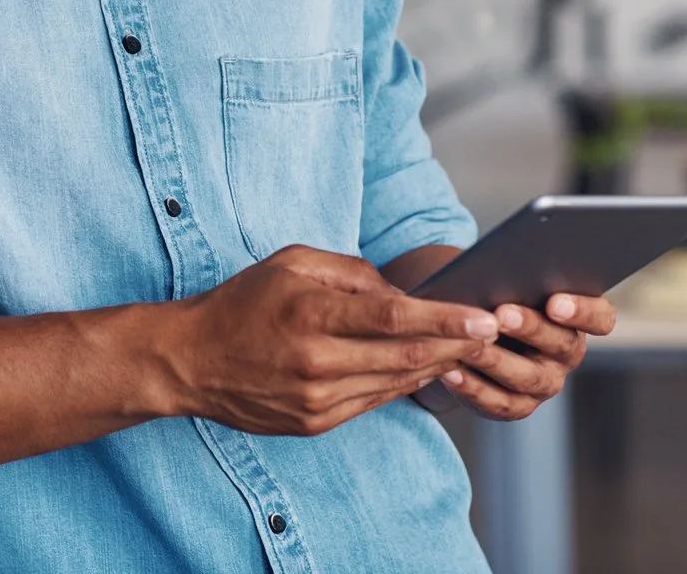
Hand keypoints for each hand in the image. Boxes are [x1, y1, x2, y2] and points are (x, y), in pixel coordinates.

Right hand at [159, 244, 499, 435]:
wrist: (191, 361)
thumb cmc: (244, 302)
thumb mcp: (292, 262)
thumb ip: (351, 271)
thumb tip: (401, 292)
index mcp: (310, 314)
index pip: (393, 318)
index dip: (444, 319)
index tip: (484, 316)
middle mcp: (316, 362)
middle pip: (406, 356)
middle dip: (457, 344)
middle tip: (495, 330)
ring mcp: (316, 399)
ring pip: (396, 383)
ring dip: (440, 366)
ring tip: (471, 347)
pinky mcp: (315, 423)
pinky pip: (375, 401)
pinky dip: (406, 384)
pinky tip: (427, 368)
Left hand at [437, 292, 614, 421]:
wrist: (469, 329)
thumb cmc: (494, 293)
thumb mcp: (507, 282)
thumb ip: (515, 276)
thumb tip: (499, 267)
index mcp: (578, 318)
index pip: (601, 318)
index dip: (582, 312)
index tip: (554, 301)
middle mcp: (568, 353)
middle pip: (561, 345)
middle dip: (530, 329)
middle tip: (501, 314)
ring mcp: (545, 383)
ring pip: (528, 377)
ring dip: (497, 361)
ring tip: (469, 345)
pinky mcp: (517, 406)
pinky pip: (499, 402)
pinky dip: (473, 388)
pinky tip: (451, 372)